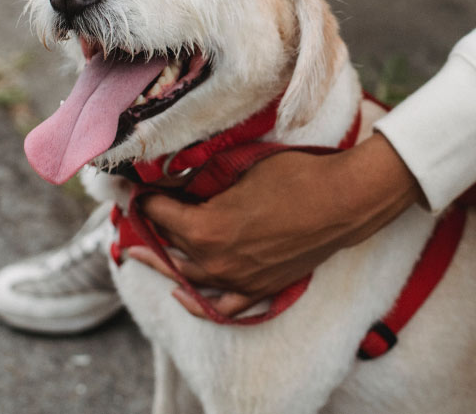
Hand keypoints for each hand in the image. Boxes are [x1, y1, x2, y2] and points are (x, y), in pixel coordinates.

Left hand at [126, 133, 424, 317]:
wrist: (341, 202)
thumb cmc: (294, 177)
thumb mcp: (240, 169)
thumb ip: (205, 181)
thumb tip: (180, 180)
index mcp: (204, 229)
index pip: (158, 212)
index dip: (145, 196)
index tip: (137, 187)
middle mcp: (214, 262)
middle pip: (166, 248)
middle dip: (148, 229)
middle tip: (133, 217)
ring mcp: (237, 280)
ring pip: (186, 277)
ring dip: (163, 262)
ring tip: (143, 252)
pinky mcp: (259, 289)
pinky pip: (221, 307)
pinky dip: (198, 302)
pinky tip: (182, 293)